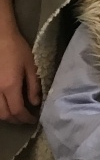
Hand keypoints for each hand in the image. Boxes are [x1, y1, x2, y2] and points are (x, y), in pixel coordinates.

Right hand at [0, 0, 39, 122]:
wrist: (0, 38)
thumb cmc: (17, 50)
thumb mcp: (31, 66)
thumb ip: (33, 86)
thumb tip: (36, 103)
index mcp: (9, 86)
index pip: (17, 110)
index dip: (26, 118)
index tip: (34, 120)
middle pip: (4, 115)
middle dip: (17, 120)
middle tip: (27, 119)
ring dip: (7, 116)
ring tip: (18, 114)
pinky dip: (0, 109)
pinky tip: (7, 105)